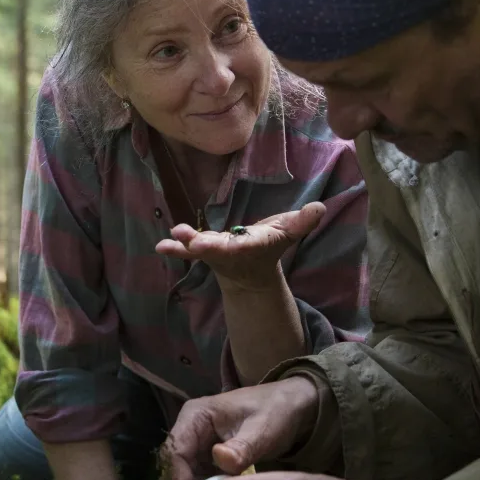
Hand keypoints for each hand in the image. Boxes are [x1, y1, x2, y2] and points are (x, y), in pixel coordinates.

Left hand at [154, 202, 325, 290]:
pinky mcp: (202, 250)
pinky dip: (175, 248)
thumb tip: (319, 207)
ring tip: (173, 237)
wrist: (250, 272)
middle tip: (196, 244)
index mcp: (253, 246)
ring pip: (200, 250)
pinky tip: (160, 246)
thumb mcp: (287, 233)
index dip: (242, 243)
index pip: (248, 244)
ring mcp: (215, 253)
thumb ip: (302, 222)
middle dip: (208, 247)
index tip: (238, 243)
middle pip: (220, 249)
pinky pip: (187, 250)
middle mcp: (232, 252)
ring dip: (186, 244)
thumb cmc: (269, 246)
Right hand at [161, 377, 319, 479]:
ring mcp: (200, 443)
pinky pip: (203, 477)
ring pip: (189, 474)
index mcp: (195, 416)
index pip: (175, 452)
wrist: (294, 406)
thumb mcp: (262, 429)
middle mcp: (191, 429)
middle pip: (178, 466)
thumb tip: (220, 460)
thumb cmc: (276, 411)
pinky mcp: (211, 455)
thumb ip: (242, 446)